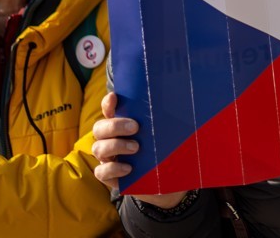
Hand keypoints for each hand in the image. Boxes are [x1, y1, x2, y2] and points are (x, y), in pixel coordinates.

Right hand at [92, 92, 187, 207]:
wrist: (168, 182)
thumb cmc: (166, 152)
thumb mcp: (167, 135)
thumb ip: (167, 120)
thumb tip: (182, 101)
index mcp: (122, 125)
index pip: (109, 110)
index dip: (108, 103)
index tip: (115, 97)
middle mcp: (111, 140)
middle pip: (99, 128)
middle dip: (115, 125)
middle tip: (136, 127)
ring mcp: (109, 159)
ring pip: (98, 148)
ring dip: (116, 146)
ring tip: (136, 148)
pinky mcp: (111, 177)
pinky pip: (101, 172)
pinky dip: (113, 169)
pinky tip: (129, 168)